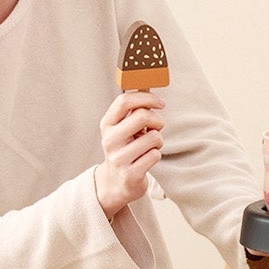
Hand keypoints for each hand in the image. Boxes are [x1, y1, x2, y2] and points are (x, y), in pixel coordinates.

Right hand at [95, 91, 163, 218]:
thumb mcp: (123, 128)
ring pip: (153, 137)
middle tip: (157, 128)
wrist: (116, 183)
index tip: (160, 103)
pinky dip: (156, 155)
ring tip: (150, 147)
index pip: (124, 101)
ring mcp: (119, 158)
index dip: (146, 98)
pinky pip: (155, 155)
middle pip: (142, 116)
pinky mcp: (130, 174)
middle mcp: (110, 140)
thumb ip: (134, 110)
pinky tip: (147, 160)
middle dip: (157, 121)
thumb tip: (148, 86)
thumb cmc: (125, 149)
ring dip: (158, 141)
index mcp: (107, 124)